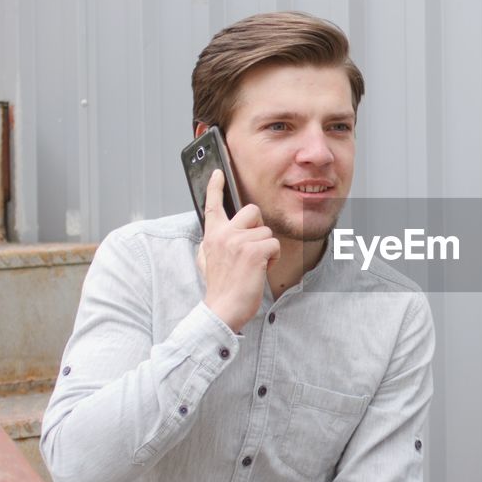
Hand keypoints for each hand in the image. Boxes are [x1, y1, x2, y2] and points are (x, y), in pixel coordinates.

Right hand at [199, 168, 279, 332]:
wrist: (223, 309)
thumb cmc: (221, 288)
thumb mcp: (208, 261)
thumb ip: (212, 244)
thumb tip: (211, 236)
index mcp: (212, 235)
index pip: (212, 205)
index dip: (214, 187)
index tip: (217, 172)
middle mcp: (223, 234)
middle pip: (252, 211)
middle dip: (259, 227)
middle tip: (253, 247)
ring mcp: (238, 241)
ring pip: (267, 232)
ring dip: (266, 249)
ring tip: (253, 266)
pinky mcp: (254, 251)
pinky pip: (274, 245)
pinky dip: (272, 258)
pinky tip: (260, 269)